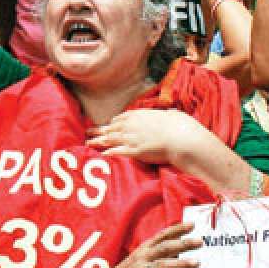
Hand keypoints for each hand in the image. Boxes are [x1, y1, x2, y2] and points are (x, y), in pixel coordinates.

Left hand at [88, 108, 228, 170]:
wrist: (180, 137)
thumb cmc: (179, 126)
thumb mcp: (172, 115)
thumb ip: (168, 114)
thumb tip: (171, 112)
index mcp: (138, 115)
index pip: (120, 119)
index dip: (113, 123)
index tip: (108, 126)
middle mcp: (131, 126)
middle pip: (110, 128)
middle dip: (98, 130)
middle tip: (88, 132)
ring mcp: (131, 138)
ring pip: (109, 139)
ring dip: (97, 141)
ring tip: (88, 143)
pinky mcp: (133, 151)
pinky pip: (116, 152)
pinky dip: (108, 153)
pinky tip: (101, 155)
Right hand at [98, 223, 201, 267]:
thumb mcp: (142, 257)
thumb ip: (160, 251)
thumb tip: (182, 243)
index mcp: (144, 249)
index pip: (162, 236)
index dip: (177, 229)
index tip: (192, 225)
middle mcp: (142, 258)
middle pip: (164, 248)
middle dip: (182, 244)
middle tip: (199, 242)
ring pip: (161, 266)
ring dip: (180, 264)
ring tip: (196, 262)